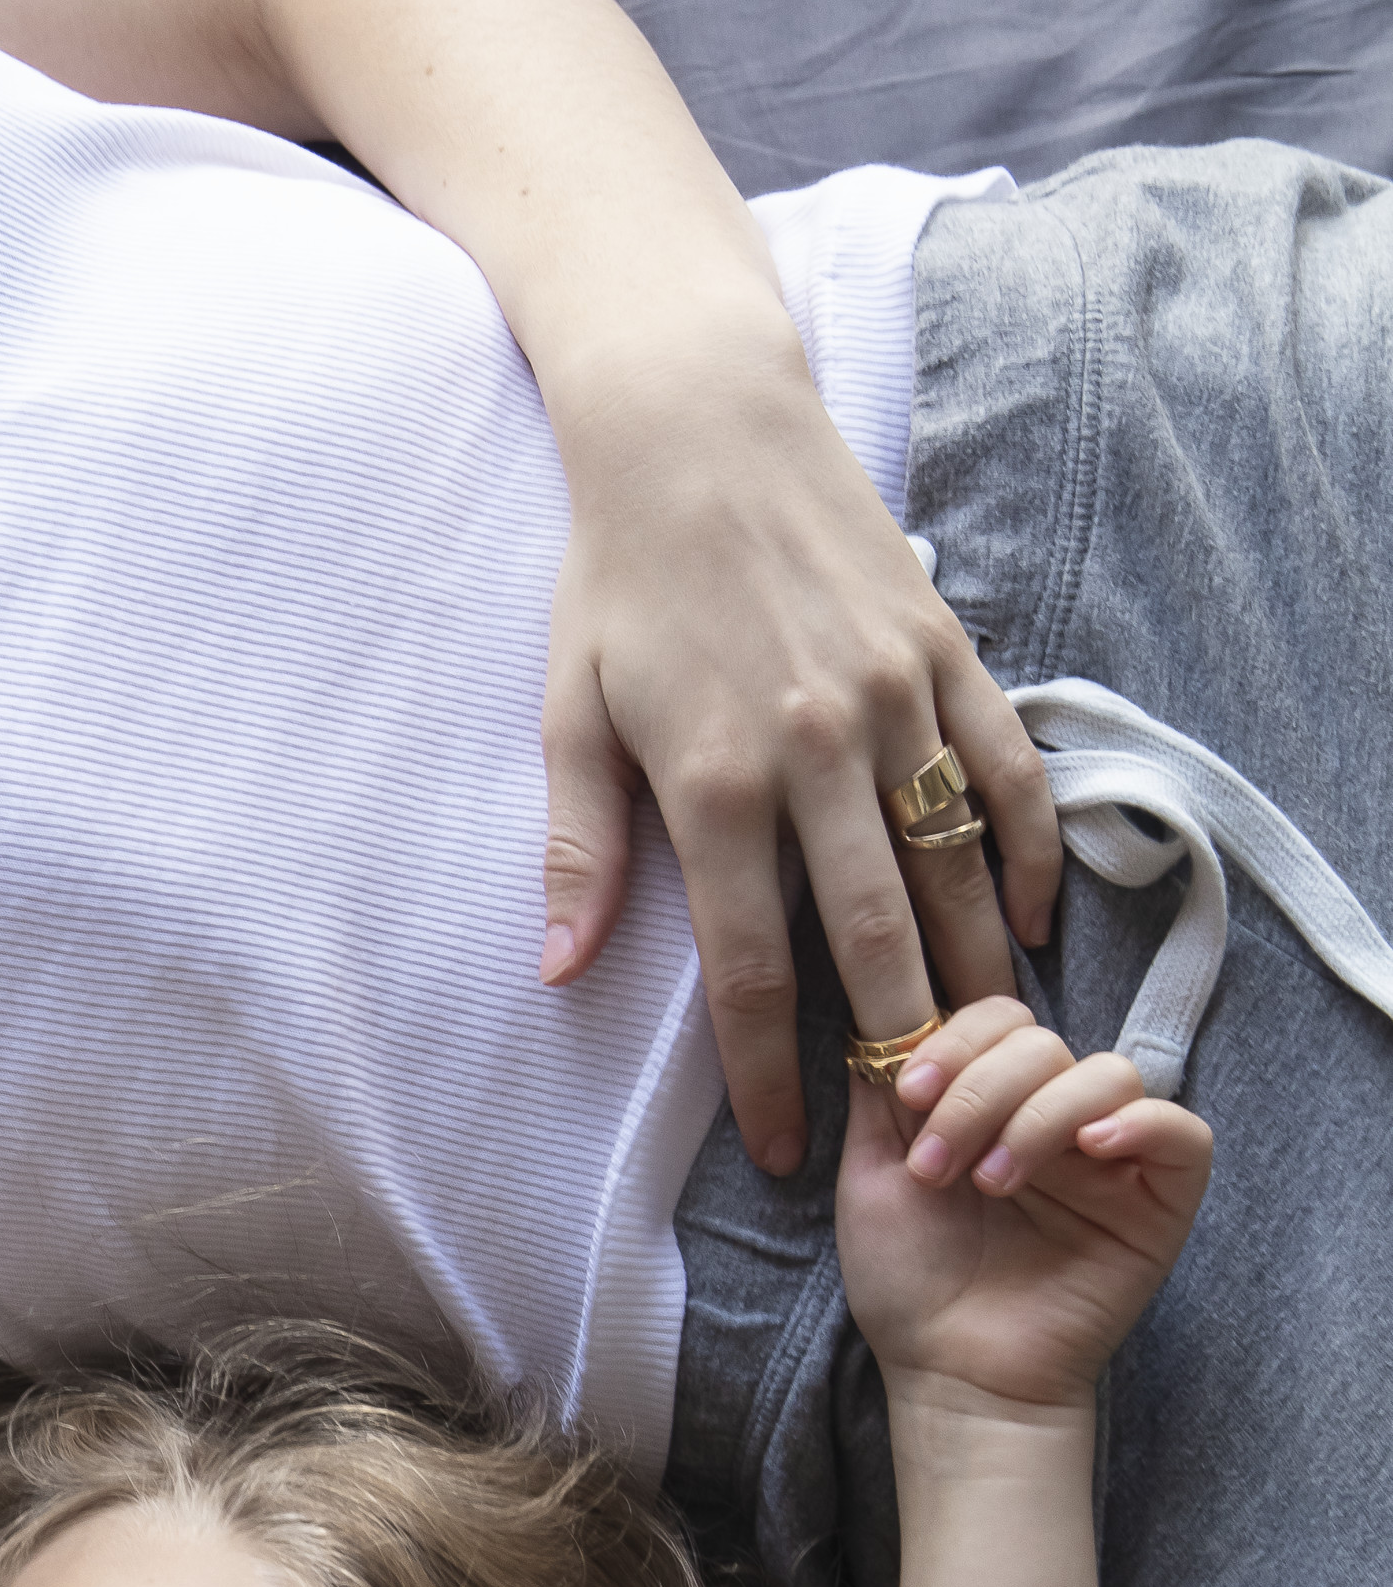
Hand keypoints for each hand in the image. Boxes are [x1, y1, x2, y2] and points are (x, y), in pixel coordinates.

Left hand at [537, 352, 1060, 1174]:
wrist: (701, 436)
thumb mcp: (570, 715)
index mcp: (712, 782)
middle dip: (892, 1046)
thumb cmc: (618, 582)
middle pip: (873, 938)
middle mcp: (814, 752)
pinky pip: (1007, 774)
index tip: (780, 1151)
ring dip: (973, 970)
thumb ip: (578, 849)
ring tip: (983, 1055)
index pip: (751, 969)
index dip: (766, 1075)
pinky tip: (1027, 925)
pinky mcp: (948, 657)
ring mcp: (893, 702)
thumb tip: (558, 971)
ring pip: (953, 868)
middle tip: (909, 1128)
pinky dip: (1027, 854)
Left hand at [834, 1000, 1209, 1415]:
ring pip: (1106, 1072)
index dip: (956, 1040)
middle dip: (979, 1091)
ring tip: (990, 1184)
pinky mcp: (1162, 1199)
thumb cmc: (912, 1282)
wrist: (951, 1371)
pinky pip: (1183, 1132)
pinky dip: (1139, 1125)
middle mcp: (1054, 1118)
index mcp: (990, 1103)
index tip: (911, 1094)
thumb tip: (886, 1018)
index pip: (997, 1019)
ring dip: (1037, 1116)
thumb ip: (883, 1097)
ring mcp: (1112, 1155)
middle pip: (1043, 1040)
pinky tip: (1089, 1151)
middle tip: (937, 1164)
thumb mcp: (874, 1175)